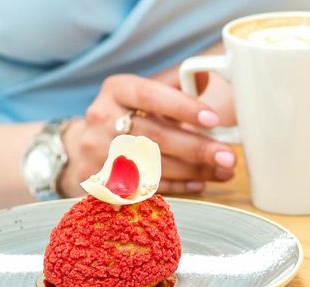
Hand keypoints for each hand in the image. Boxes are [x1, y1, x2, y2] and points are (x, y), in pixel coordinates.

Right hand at [58, 74, 236, 196]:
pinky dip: (178, 186)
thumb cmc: (125, 115)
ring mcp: (99, 154)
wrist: (81, 147)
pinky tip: (200, 183)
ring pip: (153, 166)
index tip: (213, 119)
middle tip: (228, 156)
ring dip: (194, 171)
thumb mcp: (142, 92)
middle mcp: (102, 120)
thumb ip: (174, 84)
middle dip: (197, 148)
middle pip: (155, 136)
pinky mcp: (103, 182)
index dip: (182, 107)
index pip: (150, 95)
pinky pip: (146, 187)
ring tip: (223, 172)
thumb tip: (205, 76)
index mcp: (116, 91)